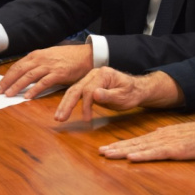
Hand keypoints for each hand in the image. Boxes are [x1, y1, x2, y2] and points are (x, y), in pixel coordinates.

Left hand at [0, 45, 92, 98]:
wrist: (84, 55)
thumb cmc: (66, 57)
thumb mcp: (48, 57)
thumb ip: (36, 64)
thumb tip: (23, 74)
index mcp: (36, 55)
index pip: (17, 66)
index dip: (6, 76)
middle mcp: (40, 59)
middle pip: (19, 70)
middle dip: (7, 81)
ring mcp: (49, 66)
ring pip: (29, 76)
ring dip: (17, 86)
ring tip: (9, 95)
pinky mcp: (59, 73)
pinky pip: (44, 82)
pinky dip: (34, 89)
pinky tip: (28, 96)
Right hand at [54, 68, 179, 121]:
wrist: (136, 89)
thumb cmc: (131, 93)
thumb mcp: (123, 97)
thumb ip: (109, 96)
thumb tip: (94, 94)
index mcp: (103, 74)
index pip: (89, 90)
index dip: (86, 105)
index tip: (87, 119)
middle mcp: (94, 74)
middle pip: (76, 88)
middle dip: (67, 104)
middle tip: (59, 118)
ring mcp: (90, 79)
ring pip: (73, 91)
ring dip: (65, 104)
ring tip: (58, 117)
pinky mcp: (88, 85)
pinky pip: (77, 93)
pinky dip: (69, 103)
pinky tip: (64, 111)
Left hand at [99, 115, 194, 161]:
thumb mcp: (177, 134)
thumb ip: (164, 137)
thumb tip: (153, 137)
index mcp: (160, 134)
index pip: (136, 140)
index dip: (120, 145)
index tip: (106, 148)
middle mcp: (159, 137)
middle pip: (133, 143)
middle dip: (116, 148)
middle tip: (100, 151)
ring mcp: (165, 143)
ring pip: (139, 148)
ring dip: (122, 151)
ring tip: (108, 154)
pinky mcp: (174, 151)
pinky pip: (154, 154)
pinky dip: (141, 155)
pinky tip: (130, 157)